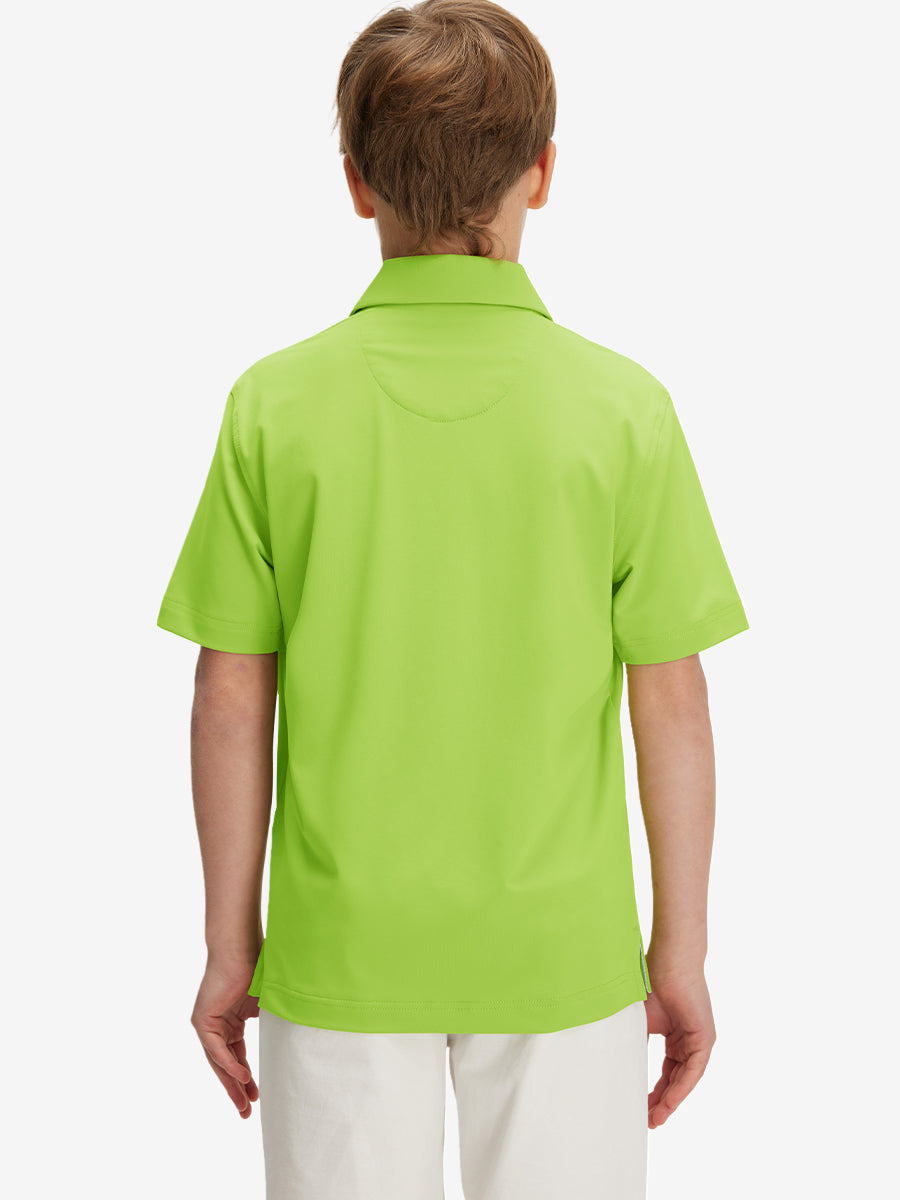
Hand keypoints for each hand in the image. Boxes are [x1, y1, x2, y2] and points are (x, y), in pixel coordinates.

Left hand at [191, 956, 260, 1118]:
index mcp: (231, 1022)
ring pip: (219, 1062)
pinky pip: (215, 1049)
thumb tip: (294, 1040)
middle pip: (225, 1065)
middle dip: (237, 1090)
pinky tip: (241, 1076)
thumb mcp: (267, 1004)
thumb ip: (272, 1023)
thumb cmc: (257, 969)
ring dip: (232, 1083)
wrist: (241, 949)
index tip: (257, 1097)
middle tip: (246, 1113)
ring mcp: (207, 1024)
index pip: (237, 1057)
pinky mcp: (202, 1021)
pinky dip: (228, 1064)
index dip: (247, 1078)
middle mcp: (217, 1026)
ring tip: (245, 1104)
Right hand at [643, 955, 715, 1128]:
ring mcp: (699, 1041)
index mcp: (676, 1036)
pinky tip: (667, 1103)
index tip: (641, 1108)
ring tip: (654, 1119)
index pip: (666, 1071)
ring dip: (670, 1101)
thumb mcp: (639, 1021)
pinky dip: (680, 1089)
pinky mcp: (705, 1040)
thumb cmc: (651, 983)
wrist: (668, 963)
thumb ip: (634, 1043)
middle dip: (661, 1102)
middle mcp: (689, 1041)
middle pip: (676, 1080)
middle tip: (647, 1121)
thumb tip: (617, 1065)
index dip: (654, 1091)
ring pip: (685, 1080)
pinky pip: (693, 1072)